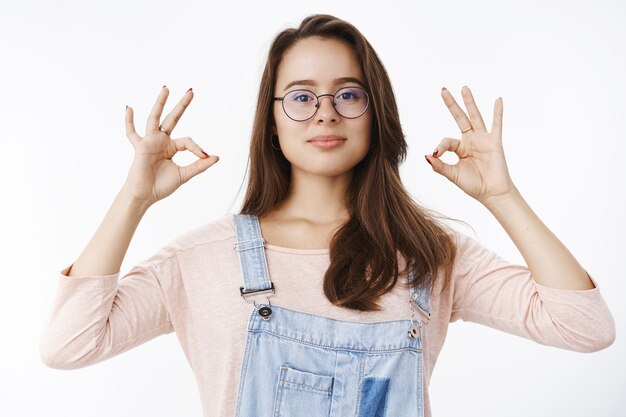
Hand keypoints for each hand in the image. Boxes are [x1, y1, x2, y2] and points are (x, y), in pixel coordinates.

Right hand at [120, 86, 218, 205]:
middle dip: (182, 105)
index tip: (204, 156)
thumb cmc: (161, 186)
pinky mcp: (140, 147)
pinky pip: (132, 133)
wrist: (145, 196)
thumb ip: (199, 165)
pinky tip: (129, 108)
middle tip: (191, 91)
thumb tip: (216, 157)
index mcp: (171, 147)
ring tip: (166, 88)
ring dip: (160, 103)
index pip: (188, 141)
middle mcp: (161, 141)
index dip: (197, 148)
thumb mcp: (185, 175)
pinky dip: (129, 121)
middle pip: (173, 119)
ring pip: (155, 118)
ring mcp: (150, 142)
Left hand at [425, 86, 516, 205]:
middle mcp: (470, 141)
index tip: (437, 154)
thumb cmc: (473, 185)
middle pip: (459, 118)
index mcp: (459, 148)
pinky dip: (497, 113)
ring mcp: (483, 140)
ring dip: (469, 102)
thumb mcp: (452, 175)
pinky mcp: (494, 142)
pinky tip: (498, 99)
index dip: (441, 146)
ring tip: (464, 88)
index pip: (447, 141)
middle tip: (443, 90)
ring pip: (475, 117)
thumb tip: (427, 155)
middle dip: (451, 105)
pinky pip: (496, 124)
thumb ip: (440, 166)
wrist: (491, 193)